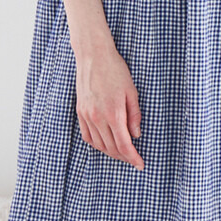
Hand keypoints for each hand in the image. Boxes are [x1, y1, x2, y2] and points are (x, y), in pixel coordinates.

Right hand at [74, 43, 143, 168]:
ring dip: (111, 152)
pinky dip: (97, 144)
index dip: (133, 158)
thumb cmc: (116, 71)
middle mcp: (98, 118)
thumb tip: (136, 135)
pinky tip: (105, 144)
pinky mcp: (80, 112)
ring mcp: (87, 116)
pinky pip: (87, 136)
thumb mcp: (132, 92)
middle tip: (134, 159)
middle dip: (124, 157)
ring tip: (122, 153)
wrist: (93, 56)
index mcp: (114, 113)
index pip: (124, 145)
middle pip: (111, 148)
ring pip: (99, 145)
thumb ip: (134, 116)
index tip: (140, 164)